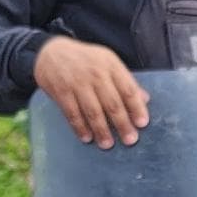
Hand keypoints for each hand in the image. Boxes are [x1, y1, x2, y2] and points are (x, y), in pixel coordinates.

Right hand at [32, 36, 149, 146]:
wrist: (51, 52)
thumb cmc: (85, 60)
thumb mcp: (107, 62)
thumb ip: (125, 81)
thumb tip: (145, 99)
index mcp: (110, 65)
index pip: (128, 89)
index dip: (136, 107)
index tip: (142, 123)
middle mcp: (95, 73)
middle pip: (112, 103)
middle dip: (122, 123)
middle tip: (130, 140)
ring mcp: (77, 82)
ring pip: (92, 111)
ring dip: (101, 130)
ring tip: (108, 144)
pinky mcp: (61, 91)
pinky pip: (73, 113)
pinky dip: (80, 127)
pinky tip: (87, 138)